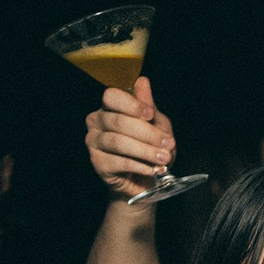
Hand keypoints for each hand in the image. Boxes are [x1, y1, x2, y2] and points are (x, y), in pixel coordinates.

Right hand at [84, 75, 177, 199]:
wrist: (144, 181)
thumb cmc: (149, 150)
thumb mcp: (156, 126)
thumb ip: (149, 106)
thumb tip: (143, 82)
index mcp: (110, 108)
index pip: (111, 97)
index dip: (131, 105)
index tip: (150, 114)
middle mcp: (97, 122)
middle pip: (118, 121)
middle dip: (147, 133)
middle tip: (168, 144)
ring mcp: (94, 142)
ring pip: (118, 142)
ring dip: (145, 151)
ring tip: (163, 159)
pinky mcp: (98, 163)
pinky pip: (118, 162)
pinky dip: (139, 166)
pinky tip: (152, 170)